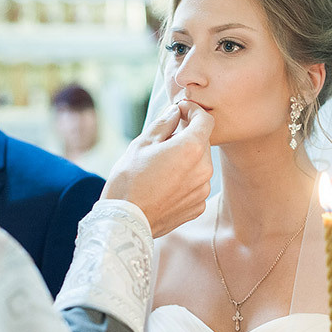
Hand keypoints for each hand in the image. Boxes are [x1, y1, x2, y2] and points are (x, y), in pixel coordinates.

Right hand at [102, 100, 212, 237]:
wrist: (125, 220)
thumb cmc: (129, 179)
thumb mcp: (142, 143)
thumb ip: (164, 123)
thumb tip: (175, 112)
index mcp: (192, 148)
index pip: (206, 120)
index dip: (193, 111)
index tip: (180, 111)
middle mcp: (204, 169)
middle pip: (203, 142)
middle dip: (187, 137)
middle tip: (163, 142)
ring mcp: (203, 190)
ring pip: (200, 165)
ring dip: (187, 160)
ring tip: (161, 167)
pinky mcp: (198, 207)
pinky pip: (196, 185)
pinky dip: (185, 180)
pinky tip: (165, 185)